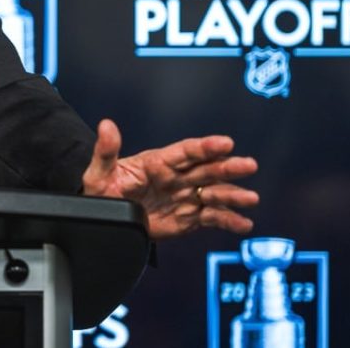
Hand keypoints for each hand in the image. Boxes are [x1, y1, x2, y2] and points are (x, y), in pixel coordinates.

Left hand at [81, 119, 258, 238]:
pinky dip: (228, 220)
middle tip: (248, 165)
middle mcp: (177, 177)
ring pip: (214, 193)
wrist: (107, 217)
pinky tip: (243, 224)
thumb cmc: (102, 191)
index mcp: (158, 162)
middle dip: (228, 167)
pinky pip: (212, 218)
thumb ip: (106, 151)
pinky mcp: (189, 218)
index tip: (226, 142)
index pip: (185, 151)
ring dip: (233, 195)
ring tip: (250, 199)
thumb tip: (106, 125)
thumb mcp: (99, 172)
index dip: (205, 146)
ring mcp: (185, 197)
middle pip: (206, 169)